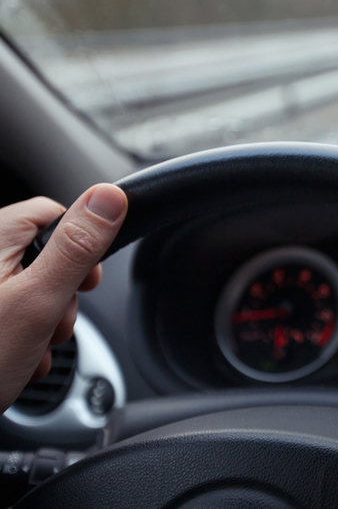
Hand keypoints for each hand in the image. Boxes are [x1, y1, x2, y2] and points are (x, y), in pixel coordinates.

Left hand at [0, 184, 126, 411]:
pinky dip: (21, 333)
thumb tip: (109, 197)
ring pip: (29, 287)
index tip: (84, 281)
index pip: (53, 213)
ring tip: (31, 347)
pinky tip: (18, 357)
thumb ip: (78, 247)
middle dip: (61, 294)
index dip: (81, 245)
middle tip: (52, 322)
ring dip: (44, 320)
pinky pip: (9, 309)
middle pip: (44, 253)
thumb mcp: (39, 301)